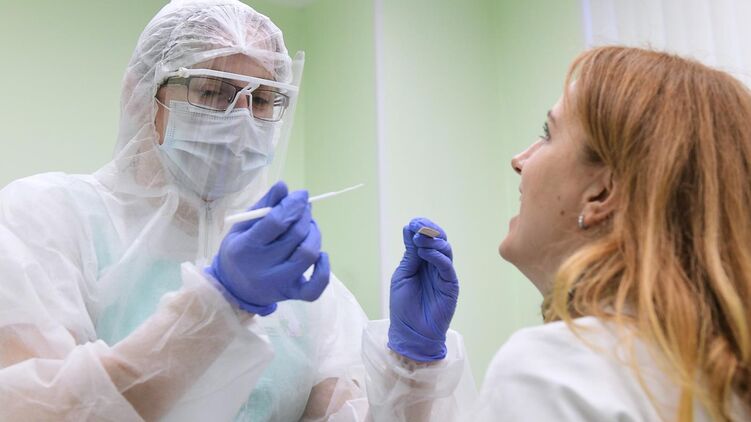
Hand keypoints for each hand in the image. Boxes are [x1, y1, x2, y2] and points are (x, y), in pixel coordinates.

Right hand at [205, 181, 329, 314]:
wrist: (234, 288)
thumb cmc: (239, 251)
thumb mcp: (243, 226)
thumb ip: (264, 205)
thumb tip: (284, 186)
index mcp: (246, 248)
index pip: (276, 222)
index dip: (293, 205)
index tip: (301, 195)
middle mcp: (263, 268)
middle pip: (296, 235)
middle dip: (304, 215)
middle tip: (304, 208)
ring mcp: (279, 284)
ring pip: (308, 255)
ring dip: (314, 234)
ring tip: (309, 226)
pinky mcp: (292, 294)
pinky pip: (316, 286)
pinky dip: (324, 268)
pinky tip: (319, 255)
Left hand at [388, 217, 458, 361]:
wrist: (410, 333)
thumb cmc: (404, 307)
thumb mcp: (403, 276)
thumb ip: (409, 255)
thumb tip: (409, 230)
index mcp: (422, 263)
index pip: (426, 240)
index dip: (421, 229)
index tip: (412, 223)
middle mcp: (435, 266)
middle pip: (438, 241)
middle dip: (428, 231)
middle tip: (418, 226)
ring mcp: (444, 275)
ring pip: (445, 251)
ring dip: (432, 241)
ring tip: (419, 238)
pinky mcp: (450, 286)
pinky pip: (446, 267)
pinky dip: (436, 257)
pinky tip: (425, 252)